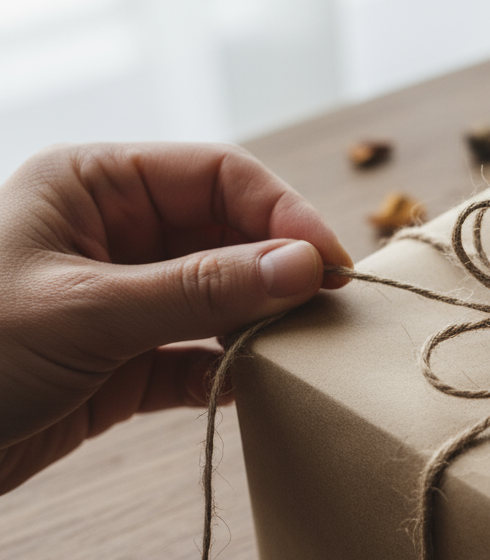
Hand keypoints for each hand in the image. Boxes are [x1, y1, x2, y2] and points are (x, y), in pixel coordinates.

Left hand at [0, 143, 352, 494]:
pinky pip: (197, 355)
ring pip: (220, 294)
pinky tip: (261, 385)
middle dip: (279, 266)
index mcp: (93, 184)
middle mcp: (112, 232)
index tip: (329, 263)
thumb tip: (305, 265)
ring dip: (263, 318)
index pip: (216, 175)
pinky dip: (231, 369)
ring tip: (308, 344)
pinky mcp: (122, 362)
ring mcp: (121, 297)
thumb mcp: (88, 311)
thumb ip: (202, 288)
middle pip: (227, 232)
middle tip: (330, 307)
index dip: (282, 212)